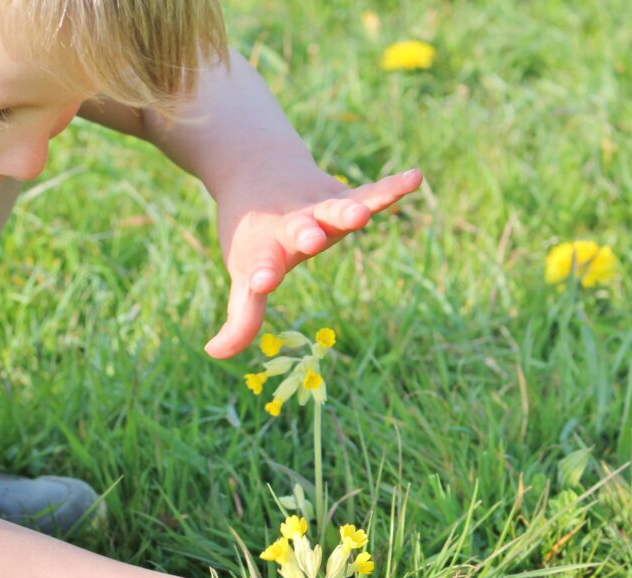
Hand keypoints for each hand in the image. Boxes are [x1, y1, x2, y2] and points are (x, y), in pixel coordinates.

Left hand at [204, 163, 422, 358]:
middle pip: (297, 229)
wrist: (256, 170)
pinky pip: (369, 192)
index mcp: (262, 247)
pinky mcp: (341, 195)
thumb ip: (240, 315)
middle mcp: (289, 224)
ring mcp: (317, 207)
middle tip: (311, 239)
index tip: (260, 283)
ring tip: (361, 214)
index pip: (260, 263)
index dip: (260, 274)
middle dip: (305, 233)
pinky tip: (416, 178)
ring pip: (333, 208)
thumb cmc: (253, 234)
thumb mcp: (243, 271)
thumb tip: (215, 353)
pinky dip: (390, 187)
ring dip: (346, 211)